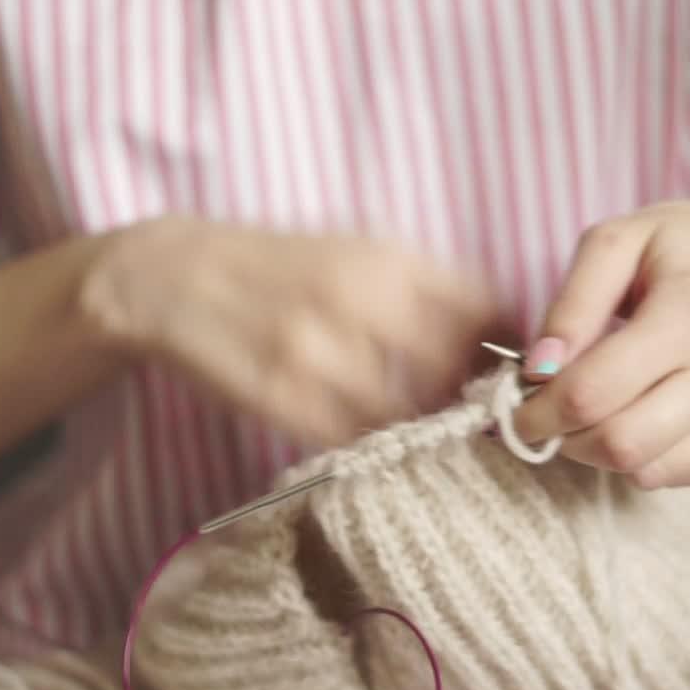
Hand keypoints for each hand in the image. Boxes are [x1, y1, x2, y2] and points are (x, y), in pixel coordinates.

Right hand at [90, 216, 503, 448]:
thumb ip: (425, 286)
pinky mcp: (280, 399)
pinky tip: (369, 432)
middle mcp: (355, 300)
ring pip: (405, 412)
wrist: (175, 277)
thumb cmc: (279, 264)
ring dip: (422, 424)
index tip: (514, 370)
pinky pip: (351, 436)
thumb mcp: (356, 249)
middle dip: (469, 394)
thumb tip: (502, 331)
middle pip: (452, 367)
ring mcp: (315, 353)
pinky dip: (369, 440)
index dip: (505, 347)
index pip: (481, 310)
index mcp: (384, 259)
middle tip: (474, 411)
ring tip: (423, 425)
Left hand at [512, 188, 689, 488]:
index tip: (520, 407)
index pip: (592, 392)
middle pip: (622, 445)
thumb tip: (538, 368)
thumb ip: (571, 303)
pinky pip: (687, 476)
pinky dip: (654, 454)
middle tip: (554, 417)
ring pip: (652, 472)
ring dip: (608, 451)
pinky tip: (657, 410)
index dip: (538, 410)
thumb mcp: (621, 240)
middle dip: (569, 439)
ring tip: (607, 407)